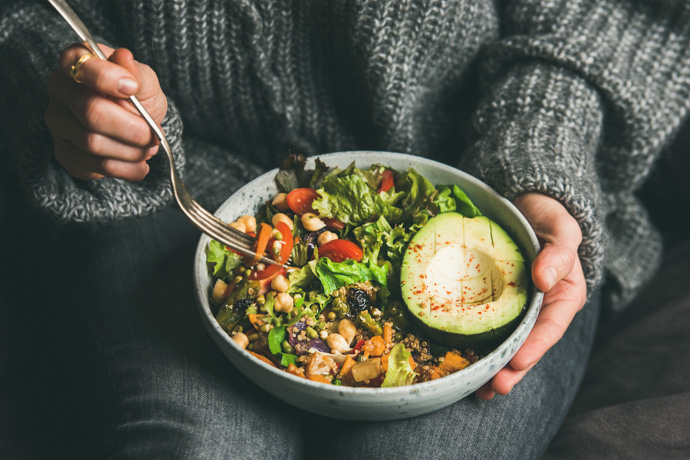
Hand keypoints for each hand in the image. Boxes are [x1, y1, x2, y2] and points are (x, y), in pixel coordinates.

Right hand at [45, 44, 166, 180]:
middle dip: (131, 128)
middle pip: (90, 111)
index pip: (80, 65)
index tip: (133, 89)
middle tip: (154, 135)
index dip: (106, 78)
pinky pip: (94, 165)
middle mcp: (60, 90)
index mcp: (76, 62)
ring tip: (150, 149)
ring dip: (131, 151)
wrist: (136, 127)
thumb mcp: (145, 82)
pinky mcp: (64, 152)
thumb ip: (136, 73)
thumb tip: (124, 58)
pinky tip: (140, 166)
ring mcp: (58, 122)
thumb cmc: (137, 97)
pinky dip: (125, 169)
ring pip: (92, 142)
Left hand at [475, 192, 586, 399]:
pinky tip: (461, 361)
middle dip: (511, 369)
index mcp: (562, 296)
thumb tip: (544, 278)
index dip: (535, 347)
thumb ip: (559, 253)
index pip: (550, 327)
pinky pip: (485, 326)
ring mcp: (516, 308)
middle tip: (493, 387)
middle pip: (527, 345)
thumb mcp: (562, 229)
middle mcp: (540, 309)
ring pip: (506, 342)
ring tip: (478, 388)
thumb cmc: (548, 218)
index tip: (517, 361)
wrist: (527, 207)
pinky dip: (476, 345)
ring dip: (493, 366)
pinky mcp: (494, 302)